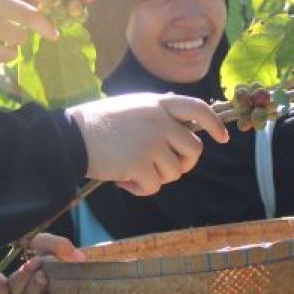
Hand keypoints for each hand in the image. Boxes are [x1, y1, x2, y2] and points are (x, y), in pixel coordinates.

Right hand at [11, 233, 85, 293]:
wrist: (69, 261)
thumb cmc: (52, 252)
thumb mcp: (49, 243)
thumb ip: (57, 245)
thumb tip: (76, 259)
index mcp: (23, 284)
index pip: (14, 285)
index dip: (22, 276)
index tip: (35, 262)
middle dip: (34, 289)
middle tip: (43, 276)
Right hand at [68, 93, 228, 195]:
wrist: (71, 136)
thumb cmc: (99, 124)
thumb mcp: (133, 107)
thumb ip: (158, 114)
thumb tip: (184, 128)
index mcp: (158, 104)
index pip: (198, 109)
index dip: (214, 125)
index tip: (222, 139)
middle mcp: (160, 121)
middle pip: (193, 150)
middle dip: (182, 164)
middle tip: (164, 168)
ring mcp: (151, 143)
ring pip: (175, 172)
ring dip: (157, 177)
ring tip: (133, 170)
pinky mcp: (140, 164)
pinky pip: (154, 187)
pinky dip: (140, 189)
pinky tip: (123, 180)